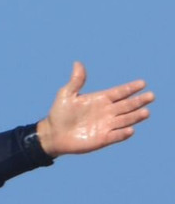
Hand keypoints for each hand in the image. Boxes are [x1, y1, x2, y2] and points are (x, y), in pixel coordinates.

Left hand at [36, 62, 153, 157]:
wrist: (52, 134)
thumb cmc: (59, 114)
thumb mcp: (66, 95)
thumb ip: (76, 81)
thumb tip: (77, 63)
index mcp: (101, 99)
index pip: (120, 92)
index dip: (131, 88)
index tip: (142, 83)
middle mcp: (107, 112)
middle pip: (127, 105)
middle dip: (138, 101)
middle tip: (150, 96)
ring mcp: (106, 125)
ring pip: (125, 120)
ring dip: (135, 117)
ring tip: (145, 113)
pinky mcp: (102, 139)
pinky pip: (115, 136)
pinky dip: (122, 134)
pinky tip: (130, 130)